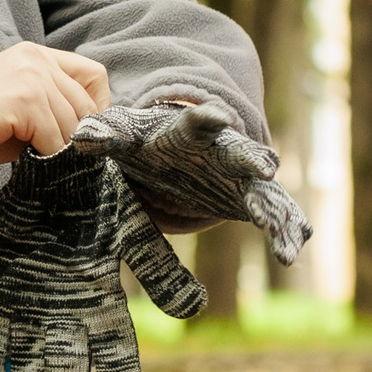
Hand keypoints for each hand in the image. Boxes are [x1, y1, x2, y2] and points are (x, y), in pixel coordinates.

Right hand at [0, 43, 109, 165]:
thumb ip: (50, 113)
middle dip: (78, 137)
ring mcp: (31, 77)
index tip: (80, 134)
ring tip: (36, 158)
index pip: (95, 75)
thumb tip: (87, 138)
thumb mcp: (16, 111)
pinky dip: (47, 157)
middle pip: (88, 105)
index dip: (96, 108)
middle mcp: (37, 58)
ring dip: (60, 149)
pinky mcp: (23, 100)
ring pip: (74, 125)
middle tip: (56, 157)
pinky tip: (27, 160)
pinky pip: (55, 139)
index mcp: (36, 55)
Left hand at [0, 151, 204, 371]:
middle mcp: (68, 316)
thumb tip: (194, 308)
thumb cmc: (100, 196)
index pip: (118, 361)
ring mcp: (32, 308)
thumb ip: (159, 268)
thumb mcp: (134, 228)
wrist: (55, 167)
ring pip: (30, 367)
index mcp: (103, 305)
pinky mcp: (0, 292)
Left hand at [68, 97, 311, 264]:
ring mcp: (243, 178)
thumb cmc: (149, 144)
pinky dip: (286, 232)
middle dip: (252, 159)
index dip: (207, 118)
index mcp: (191, 132)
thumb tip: (78, 137)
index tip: (218, 117)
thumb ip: (105, 135)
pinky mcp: (252, 202)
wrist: (178, 155)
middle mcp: (224, 152)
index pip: (198, 122)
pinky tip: (293, 254)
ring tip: (283, 235)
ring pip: (264, 191)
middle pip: (240, 153)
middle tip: (265, 167)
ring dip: (275, 209)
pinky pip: (275, 217)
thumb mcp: (126, 138)